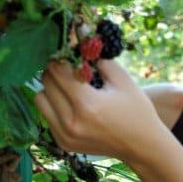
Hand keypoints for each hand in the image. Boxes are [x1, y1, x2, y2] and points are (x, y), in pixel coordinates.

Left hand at [35, 59, 164, 160]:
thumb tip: (82, 35)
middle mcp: (71, 121)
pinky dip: (54, 103)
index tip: (69, 46)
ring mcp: (64, 135)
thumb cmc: (136, 110)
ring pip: (40, 97)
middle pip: (47, 82)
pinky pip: (46, 114)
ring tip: (69, 84)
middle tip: (70, 63)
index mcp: (87, 104)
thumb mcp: (123, 80)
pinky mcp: (62, 142)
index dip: (63, 54)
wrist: (142, 146)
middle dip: (57, 68)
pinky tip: (72, 102)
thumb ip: (99, 58)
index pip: (58, 69)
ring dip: (51, 86)